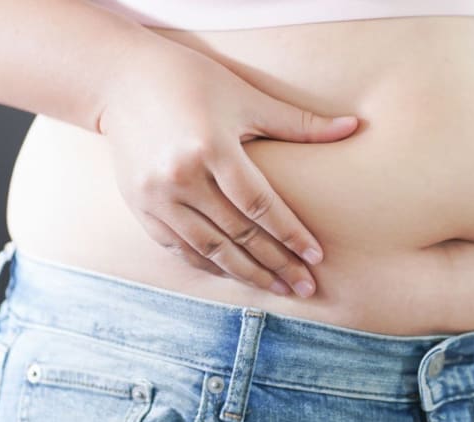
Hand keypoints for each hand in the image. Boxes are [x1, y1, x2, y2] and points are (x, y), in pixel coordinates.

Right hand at [97, 43, 359, 297]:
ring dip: (246, 274)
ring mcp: (157, 197)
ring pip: (209, 249)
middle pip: (238, 234)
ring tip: (277, 289)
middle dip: (276, 264)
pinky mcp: (140, 207)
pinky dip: (209, 265)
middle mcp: (181, 177)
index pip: (259, 205)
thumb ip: (299, 121)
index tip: (316, 257)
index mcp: (211, 148)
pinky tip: (235, 276)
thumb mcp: (245, 96)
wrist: (119, 80)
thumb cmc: (190, 80)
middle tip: (305, 287)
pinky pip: (180, 248)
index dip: (290, 234)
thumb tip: (354, 127)